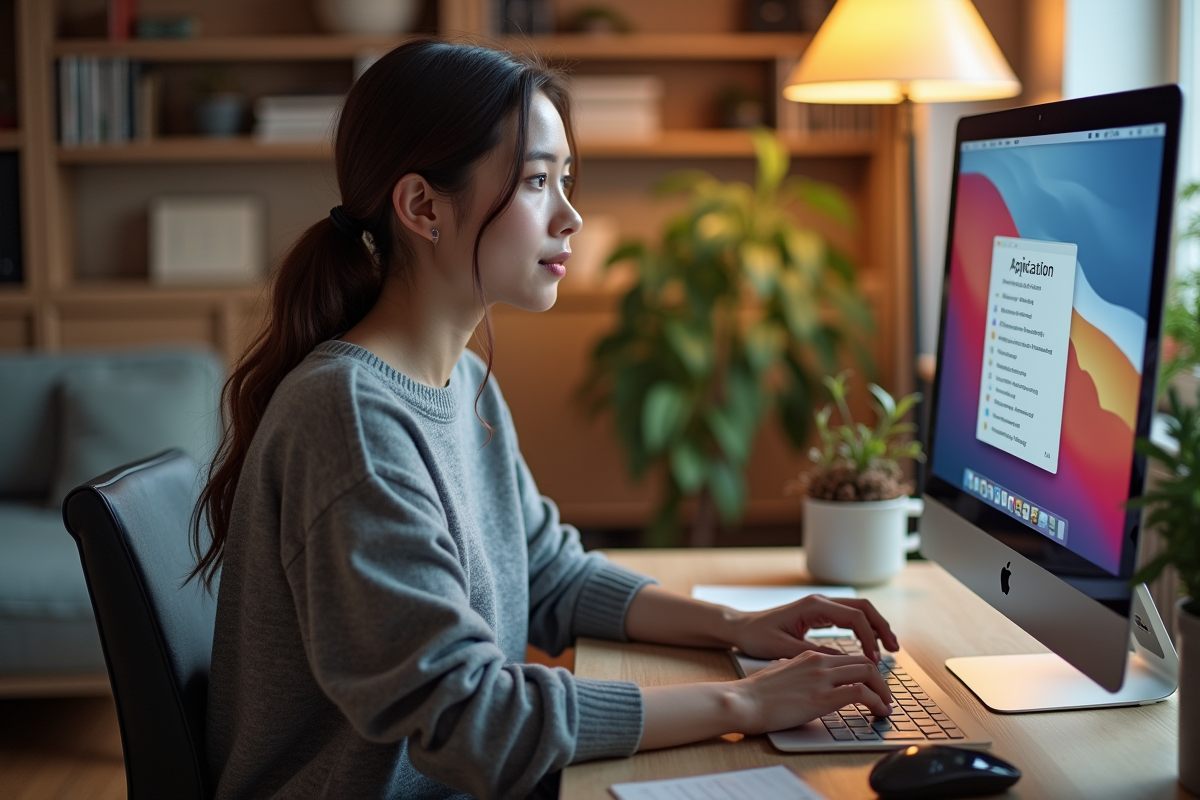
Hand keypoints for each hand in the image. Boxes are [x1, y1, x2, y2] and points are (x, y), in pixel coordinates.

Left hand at [732, 595, 899, 662]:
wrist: (741, 627)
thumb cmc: (757, 637)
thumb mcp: (784, 649)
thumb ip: (815, 655)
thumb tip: (844, 662)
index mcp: (813, 607)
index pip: (853, 617)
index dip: (869, 638)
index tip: (874, 659)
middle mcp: (820, 602)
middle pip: (863, 608)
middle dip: (881, 627)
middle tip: (894, 649)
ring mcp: (820, 606)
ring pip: (859, 611)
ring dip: (875, 627)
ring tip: (889, 648)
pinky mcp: (819, 614)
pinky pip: (849, 618)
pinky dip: (863, 629)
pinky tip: (869, 646)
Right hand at [733, 651, 892, 734]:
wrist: (743, 702)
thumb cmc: (755, 693)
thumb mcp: (778, 672)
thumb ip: (794, 671)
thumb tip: (800, 677)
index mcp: (808, 656)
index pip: (847, 658)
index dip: (865, 672)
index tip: (871, 686)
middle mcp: (818, 662)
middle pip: (864, 662)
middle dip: (880, 680)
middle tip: (885, 696)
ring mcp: (821, 678)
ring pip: (868, 673)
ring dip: (883, 691)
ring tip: (886, 706)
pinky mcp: (823, 697)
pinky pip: (861, 693)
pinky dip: (877, 702)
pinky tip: (879, 711)